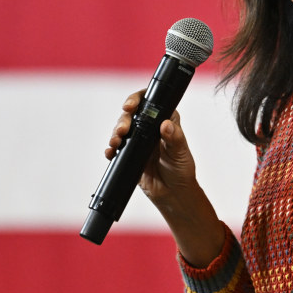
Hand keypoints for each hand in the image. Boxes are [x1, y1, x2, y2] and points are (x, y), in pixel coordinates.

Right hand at [105, 90, 199, 204]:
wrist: (173, 193)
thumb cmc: (181, 170)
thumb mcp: (180, 152)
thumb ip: (174, 138)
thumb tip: (165, 125)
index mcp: (165, 120)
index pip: (150, 102)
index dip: (137, 99)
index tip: (130, 106)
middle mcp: (150, 127)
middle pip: (131, 115)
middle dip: (123, 119)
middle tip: (122, 129)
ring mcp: (138, 140)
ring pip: (122, 129)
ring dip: (115, 133)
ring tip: (116, 142)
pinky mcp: (129, 154)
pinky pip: (116, 148)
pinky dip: (111, 149)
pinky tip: (110, 152)